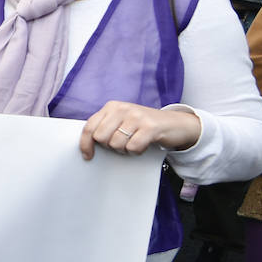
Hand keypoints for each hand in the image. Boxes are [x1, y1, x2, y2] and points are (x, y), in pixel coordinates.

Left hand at [79, 101, 201, 160]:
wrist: (175, 123)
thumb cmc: (144, 125)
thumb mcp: (122, 121)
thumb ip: (105, 127)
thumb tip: (87, 144)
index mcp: (112, 107)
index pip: (90, 126)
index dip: (85, 144)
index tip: (88, 155)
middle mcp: (122, 108)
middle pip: (101, 137)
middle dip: (109, 146)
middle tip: (121, 144)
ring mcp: (137, 116)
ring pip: (116, 144)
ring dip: (124, 149)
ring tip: (133, 142)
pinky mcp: (150, 127)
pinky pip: (133, 147)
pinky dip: (136, 151)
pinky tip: (143, 145)